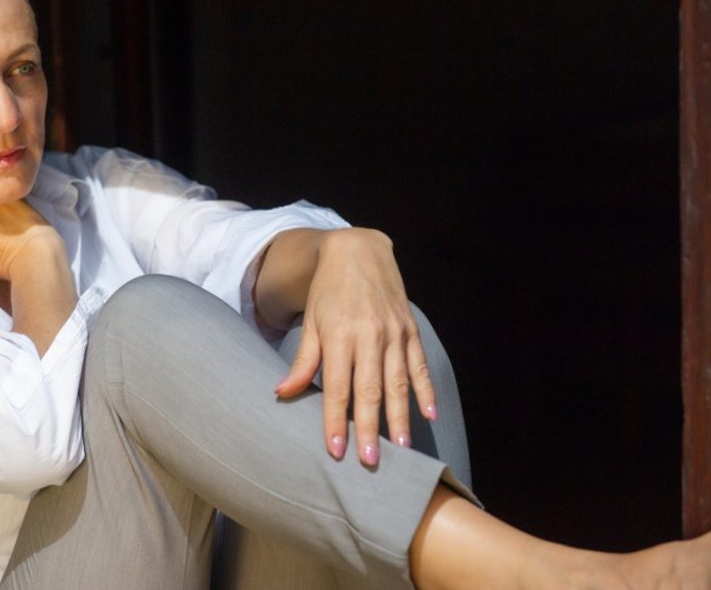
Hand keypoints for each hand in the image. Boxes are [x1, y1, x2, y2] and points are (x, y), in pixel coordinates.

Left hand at [273, 229, 435, 465]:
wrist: (358, 249)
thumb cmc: (327, 291)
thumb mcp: (311, 322)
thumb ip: (303, 360)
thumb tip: (281, 393)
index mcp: (339, 335)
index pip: (337, 387)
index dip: (335, 420)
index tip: (336, 450)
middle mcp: (369, 335)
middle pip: (370, 390)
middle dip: (370, 428)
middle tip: (370, 460)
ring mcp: (393, 332)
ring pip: (399, 382)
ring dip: (401, 417)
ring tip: (403, 448)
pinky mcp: (410, 329)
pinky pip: (420, 365)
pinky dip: (426, 390)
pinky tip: (429, 415)